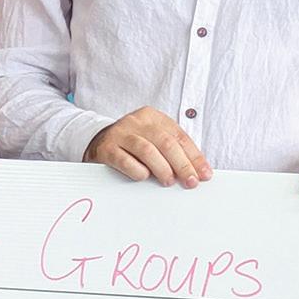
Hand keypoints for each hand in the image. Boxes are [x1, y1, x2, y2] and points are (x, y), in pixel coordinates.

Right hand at [84, 107, 211, 187]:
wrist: (95, 142)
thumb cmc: (130, 145)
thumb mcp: (152, 139)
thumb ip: (172, 150)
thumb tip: (196, 170)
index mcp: (152, 116)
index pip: (179, 137)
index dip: (194, 157)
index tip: (203, 174)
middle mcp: (135, 121)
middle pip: (166, 143)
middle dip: (182, 165)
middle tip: (190, 181)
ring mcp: (119, 133)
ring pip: (147, 150)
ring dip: (162, 169)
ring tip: (168, 182)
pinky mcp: (105, 148)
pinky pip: (125, 160)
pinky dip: (138, 171)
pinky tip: (144, 177)